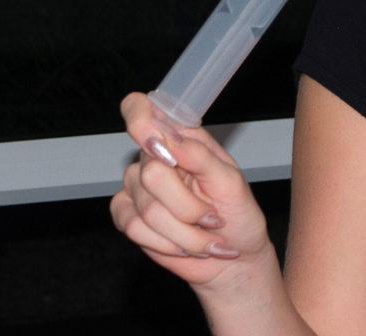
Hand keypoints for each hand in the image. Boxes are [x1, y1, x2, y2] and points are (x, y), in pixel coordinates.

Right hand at [110, 92, 274, 288]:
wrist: (233, 257)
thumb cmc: (238, 214)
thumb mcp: (230, 181)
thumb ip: (199, 155)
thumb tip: (169, 137)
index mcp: (181, 138)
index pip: (140, 110)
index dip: (141, 122)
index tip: (162, 150)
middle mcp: (153, 158)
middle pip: (152, 174)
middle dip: (189, 207)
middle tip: (212, 216)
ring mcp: (136, 187)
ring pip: (147, 210)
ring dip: (185, 233)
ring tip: (205, 233)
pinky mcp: (127, 216)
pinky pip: (134, 229)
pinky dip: (168, 243)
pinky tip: (186, 245)